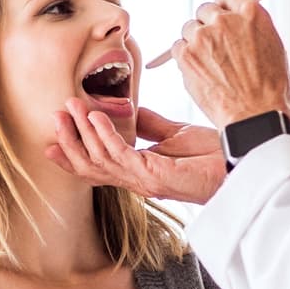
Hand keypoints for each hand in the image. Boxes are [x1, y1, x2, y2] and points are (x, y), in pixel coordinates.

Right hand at [46, 101, 227, 205]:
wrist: (239, 161)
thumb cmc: (213, 153)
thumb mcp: (174, 134)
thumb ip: (149, 125)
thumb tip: (129, 110)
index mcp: (138, 171)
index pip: (96, 167)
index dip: (71, 155)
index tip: (50, 141)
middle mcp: (137, 179)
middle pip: (90, 167)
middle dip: (69, 141)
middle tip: (56, 115)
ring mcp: (144, 180)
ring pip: (99, 161)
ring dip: (82, 133)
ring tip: (72, 107)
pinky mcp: (155, 177)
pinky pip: (121, 155)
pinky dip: (106, 135)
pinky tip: (96, 116)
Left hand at [167, 0, 289, 129]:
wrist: (255, 115)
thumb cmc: (269, 89)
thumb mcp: (272, 46)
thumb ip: (252, 28)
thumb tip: (239, 22)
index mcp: (252, 13)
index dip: (225, 4)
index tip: (223, 13)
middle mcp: (225, 19)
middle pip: (206, 9)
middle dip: (209, 24)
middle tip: (216, 46)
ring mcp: (203, 36)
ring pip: (190, 28)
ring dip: (196, 42)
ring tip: (211, 65)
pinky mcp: (186, 55)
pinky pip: (178, 47)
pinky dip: (185, 57)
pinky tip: (201, 72)